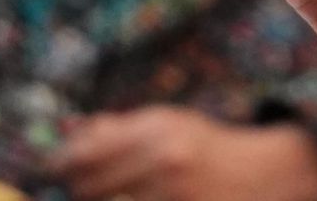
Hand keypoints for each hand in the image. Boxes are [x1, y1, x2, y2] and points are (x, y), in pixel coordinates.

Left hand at [51, 107, 316, 200]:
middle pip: (87, 188)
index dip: (59, 165)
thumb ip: (118, 127)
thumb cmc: (206, 147)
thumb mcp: (167, 123)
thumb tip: (71, 134)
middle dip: (77, 190)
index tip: (54, 169)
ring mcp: (174, 194)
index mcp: (157, 130)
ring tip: (108, 195)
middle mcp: (164, 160)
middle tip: (79, 189)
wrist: (262, 174)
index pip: (83, 154)